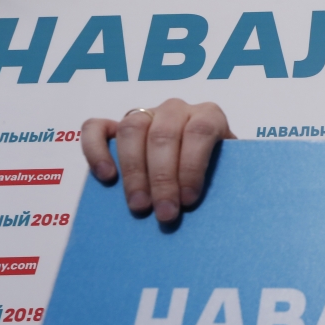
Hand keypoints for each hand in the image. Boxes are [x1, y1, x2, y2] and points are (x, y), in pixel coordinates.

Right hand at [81, 99, 234, 222]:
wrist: (205, 162)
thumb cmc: (217, 171)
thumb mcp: (228, 173)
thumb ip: (223, 181)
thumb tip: (213, 208)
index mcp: (208, 115)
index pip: (199, 131)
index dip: (192, 166)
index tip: (189, 200)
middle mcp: (176, 110)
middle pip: (163, 136)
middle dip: (163, 179)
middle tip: (165, 214)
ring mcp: (145, 114)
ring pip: (132, 130)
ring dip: (134, 172)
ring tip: (139, 206)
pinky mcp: (115, 125)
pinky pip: (96, 128)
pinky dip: (96, 151)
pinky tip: (106, 177)